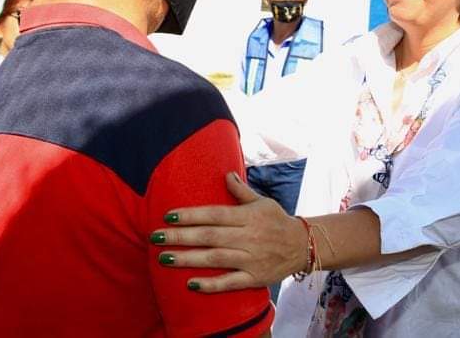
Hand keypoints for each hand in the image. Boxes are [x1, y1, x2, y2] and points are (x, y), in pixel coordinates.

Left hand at [150, 172, 307, 292]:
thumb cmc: (278, 221)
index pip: (214, 215)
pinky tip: (190, 284)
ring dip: (188, 259)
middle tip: (155, 236)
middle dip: (181, 236)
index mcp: (247, 216)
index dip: (191, 215)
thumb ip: (241, 191)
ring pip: (215, 259)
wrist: (304, 246)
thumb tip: (226, 174)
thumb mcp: (262, 202)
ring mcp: (251, 259)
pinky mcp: (254, 278)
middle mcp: (248, 237)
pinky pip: (230, 282)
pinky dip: (211, 285)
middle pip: (209, 236)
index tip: (168, 216)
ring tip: (164, 258)